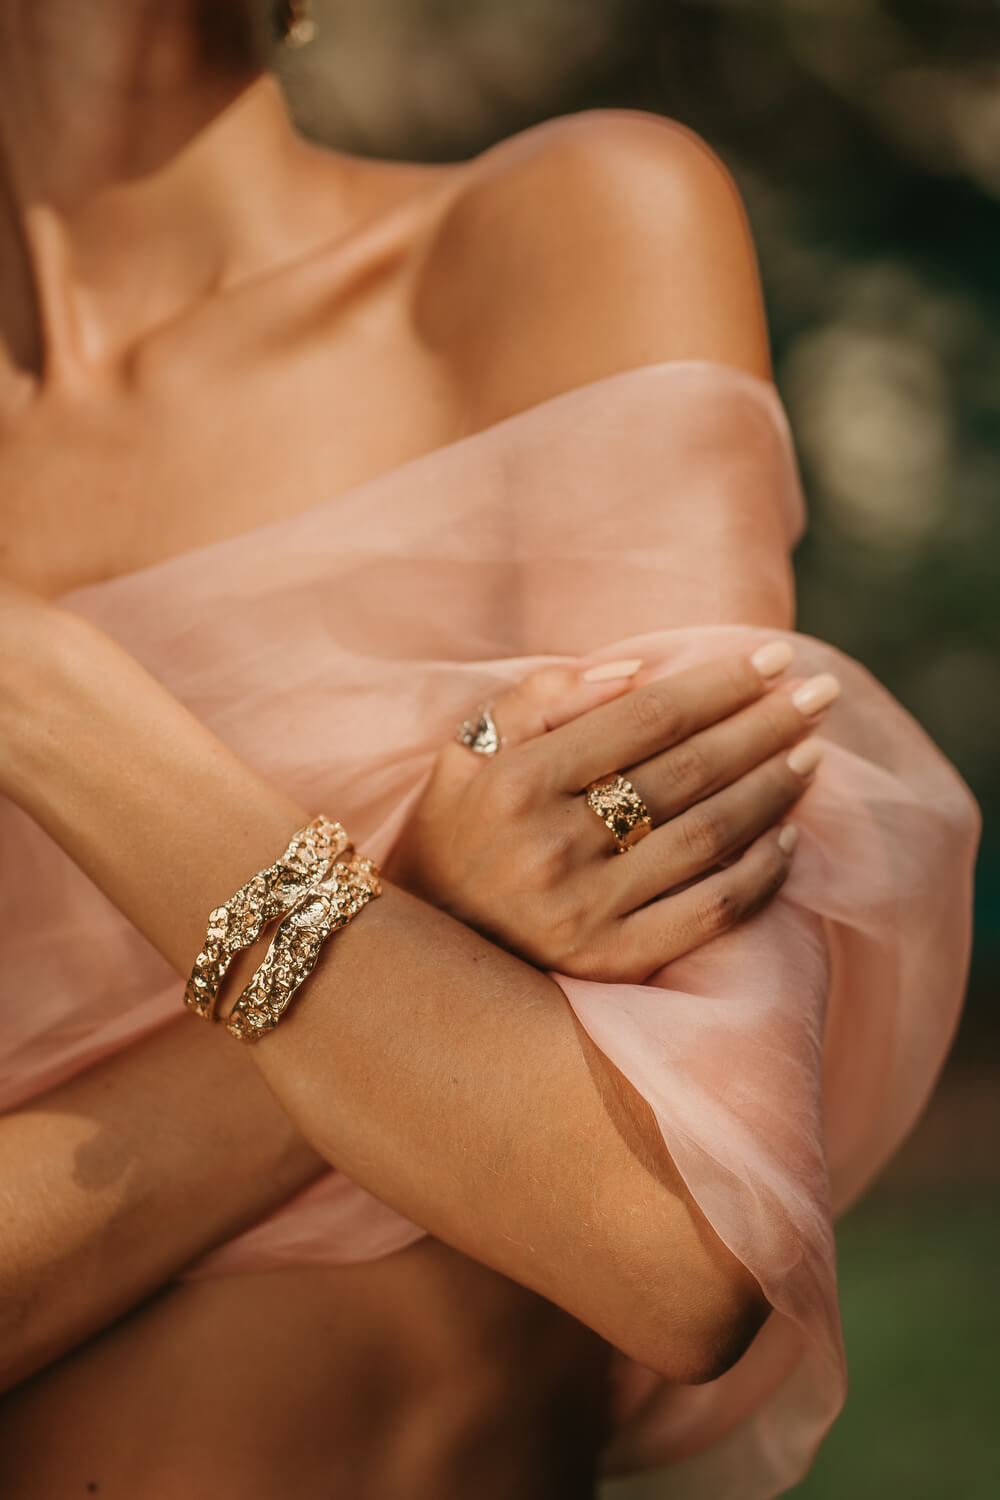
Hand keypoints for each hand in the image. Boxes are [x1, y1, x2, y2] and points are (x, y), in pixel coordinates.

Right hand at [389, 645, 839, 981]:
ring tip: (813, 753)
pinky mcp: (610, 963)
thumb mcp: (465, 752)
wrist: (414, 954)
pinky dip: (759, 873)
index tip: (773, 657)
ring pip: (707, 836)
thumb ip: (539, 699)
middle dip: (764, 725)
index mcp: (514, 781)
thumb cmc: (453, 832)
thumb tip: (635, 674)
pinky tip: (788, 838)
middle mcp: (551, 845)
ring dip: (772, 788)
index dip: (719, 683)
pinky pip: (708, 913)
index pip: (645, 717)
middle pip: (687, 771)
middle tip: (819, 694)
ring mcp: (584, 911)